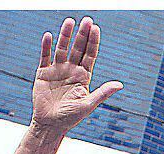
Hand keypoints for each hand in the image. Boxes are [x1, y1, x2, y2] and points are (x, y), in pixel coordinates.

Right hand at [30, 17, 122, 134]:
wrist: (50, 125)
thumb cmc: (70, 118)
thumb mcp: (88, 105)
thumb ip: (102, 93)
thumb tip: (120, 85)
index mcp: (83, 77)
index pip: (90, 55)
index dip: (93, 42)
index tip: (96, 28)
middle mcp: (71, 70)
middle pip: (78, 48)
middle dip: (82, 34)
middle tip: (87, 20)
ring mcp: (57, 70)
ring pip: (62, 49)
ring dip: (65, 36)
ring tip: (70, 21)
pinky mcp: (43, 73)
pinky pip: (45, 57)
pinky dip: (46, 47)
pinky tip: (48, 36)